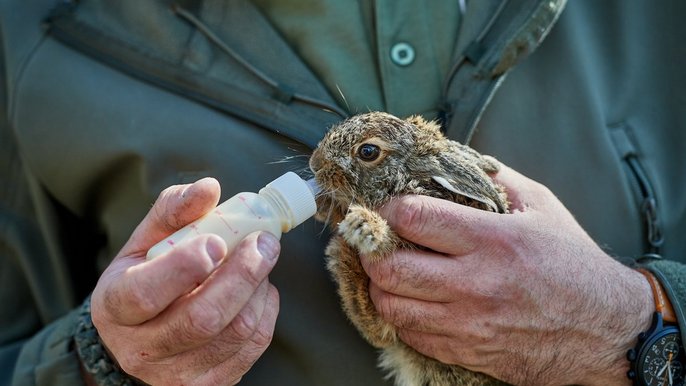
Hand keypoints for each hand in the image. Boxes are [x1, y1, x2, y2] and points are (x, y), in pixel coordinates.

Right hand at [90, 178, 279, 384]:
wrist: (140, 335)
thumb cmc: (145, 277)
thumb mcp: (145, 241)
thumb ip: (174, 211)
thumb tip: (209, 188)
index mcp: (116, 306)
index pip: (146, 293)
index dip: (186, 267)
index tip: (218, 241)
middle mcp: (141, 349)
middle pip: (202, 318)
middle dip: (243, 275)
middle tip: (265, 243)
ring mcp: (176, 374)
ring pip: (234, 333)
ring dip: (259, 290)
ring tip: (261, 262)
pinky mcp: (209, 385)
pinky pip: (252, 348)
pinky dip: (266, 312)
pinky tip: (259, 291)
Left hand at [363, 165, 653, 385]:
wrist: (604, 329)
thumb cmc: (572, 263)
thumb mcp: (542, 206)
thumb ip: (494, 178)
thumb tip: (452, 156)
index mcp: (493, 240)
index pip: (415, 218)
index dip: (388, 209)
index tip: (385, 207)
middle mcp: (476, 283)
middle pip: (390, 268)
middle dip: (373, 250)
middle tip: (376, 241)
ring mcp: (469, 322)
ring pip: (391, 306)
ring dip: (380, 286)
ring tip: (390, 271)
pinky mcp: (468, 350)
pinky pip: (411, 335)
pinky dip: (402, 316)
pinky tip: (414, 300)